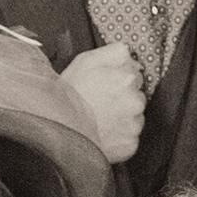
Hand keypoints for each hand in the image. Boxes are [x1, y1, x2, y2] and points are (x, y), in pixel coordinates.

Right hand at [62, 42, 146, 162]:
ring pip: (135, 117)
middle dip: (123, 98)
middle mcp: (135, 101)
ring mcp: (133, 124)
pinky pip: (130, 138)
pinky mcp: (130, 144)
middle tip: (101, 102)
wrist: (59, 127)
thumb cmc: (69, 94)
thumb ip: (115, 52)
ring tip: (101, 117)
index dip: (120, 79)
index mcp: (127, 78)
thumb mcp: (86, 60)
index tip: (107, 85)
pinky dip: (120, 136)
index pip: (136, 75)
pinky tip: (104, 131)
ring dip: (122, 117)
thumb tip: (129, 55)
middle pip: (137, 96)